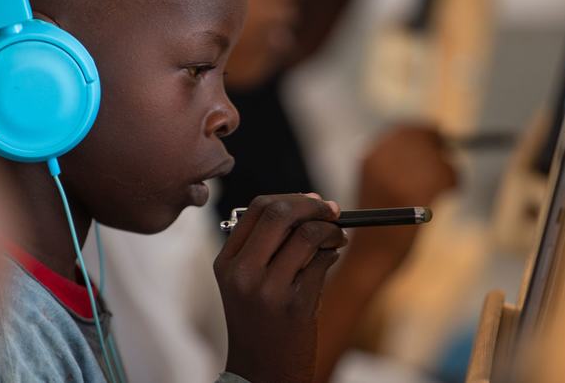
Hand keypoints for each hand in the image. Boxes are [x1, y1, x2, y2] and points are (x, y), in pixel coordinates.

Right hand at [214, 193, 347, 382]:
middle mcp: (243, 273)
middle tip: (333, 211)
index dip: (291, 199)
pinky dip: (333, 254)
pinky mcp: (294, 305)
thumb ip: (267, 245)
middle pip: (280, 214)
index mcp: (227, 262)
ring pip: (307, 235)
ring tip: (337, 239)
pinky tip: (331, 259)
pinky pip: (322, 262)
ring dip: (331, 231)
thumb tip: (309, 204)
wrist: (262, 372)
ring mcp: (268, 290)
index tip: (313, 202)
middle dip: (313, 206)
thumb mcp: (246, 282)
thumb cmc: (260, 323)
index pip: (257, 208)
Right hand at [344, 124, 456, 273]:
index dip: (426, 133)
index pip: (404, 130)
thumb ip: (398, 162)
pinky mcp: (416, 192)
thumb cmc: (379, 226)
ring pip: (438, 157)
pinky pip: (447, 173)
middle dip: (440, 149)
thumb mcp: (380, 184)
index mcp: (370, 156)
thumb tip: (436, 135)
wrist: (371, 259)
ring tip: (449, 186)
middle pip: (423, 139)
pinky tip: (452, 193)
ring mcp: (397, 175)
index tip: (441, 139)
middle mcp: (380, 160)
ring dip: (449, 170)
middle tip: (450, 163)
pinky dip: (454, 181)